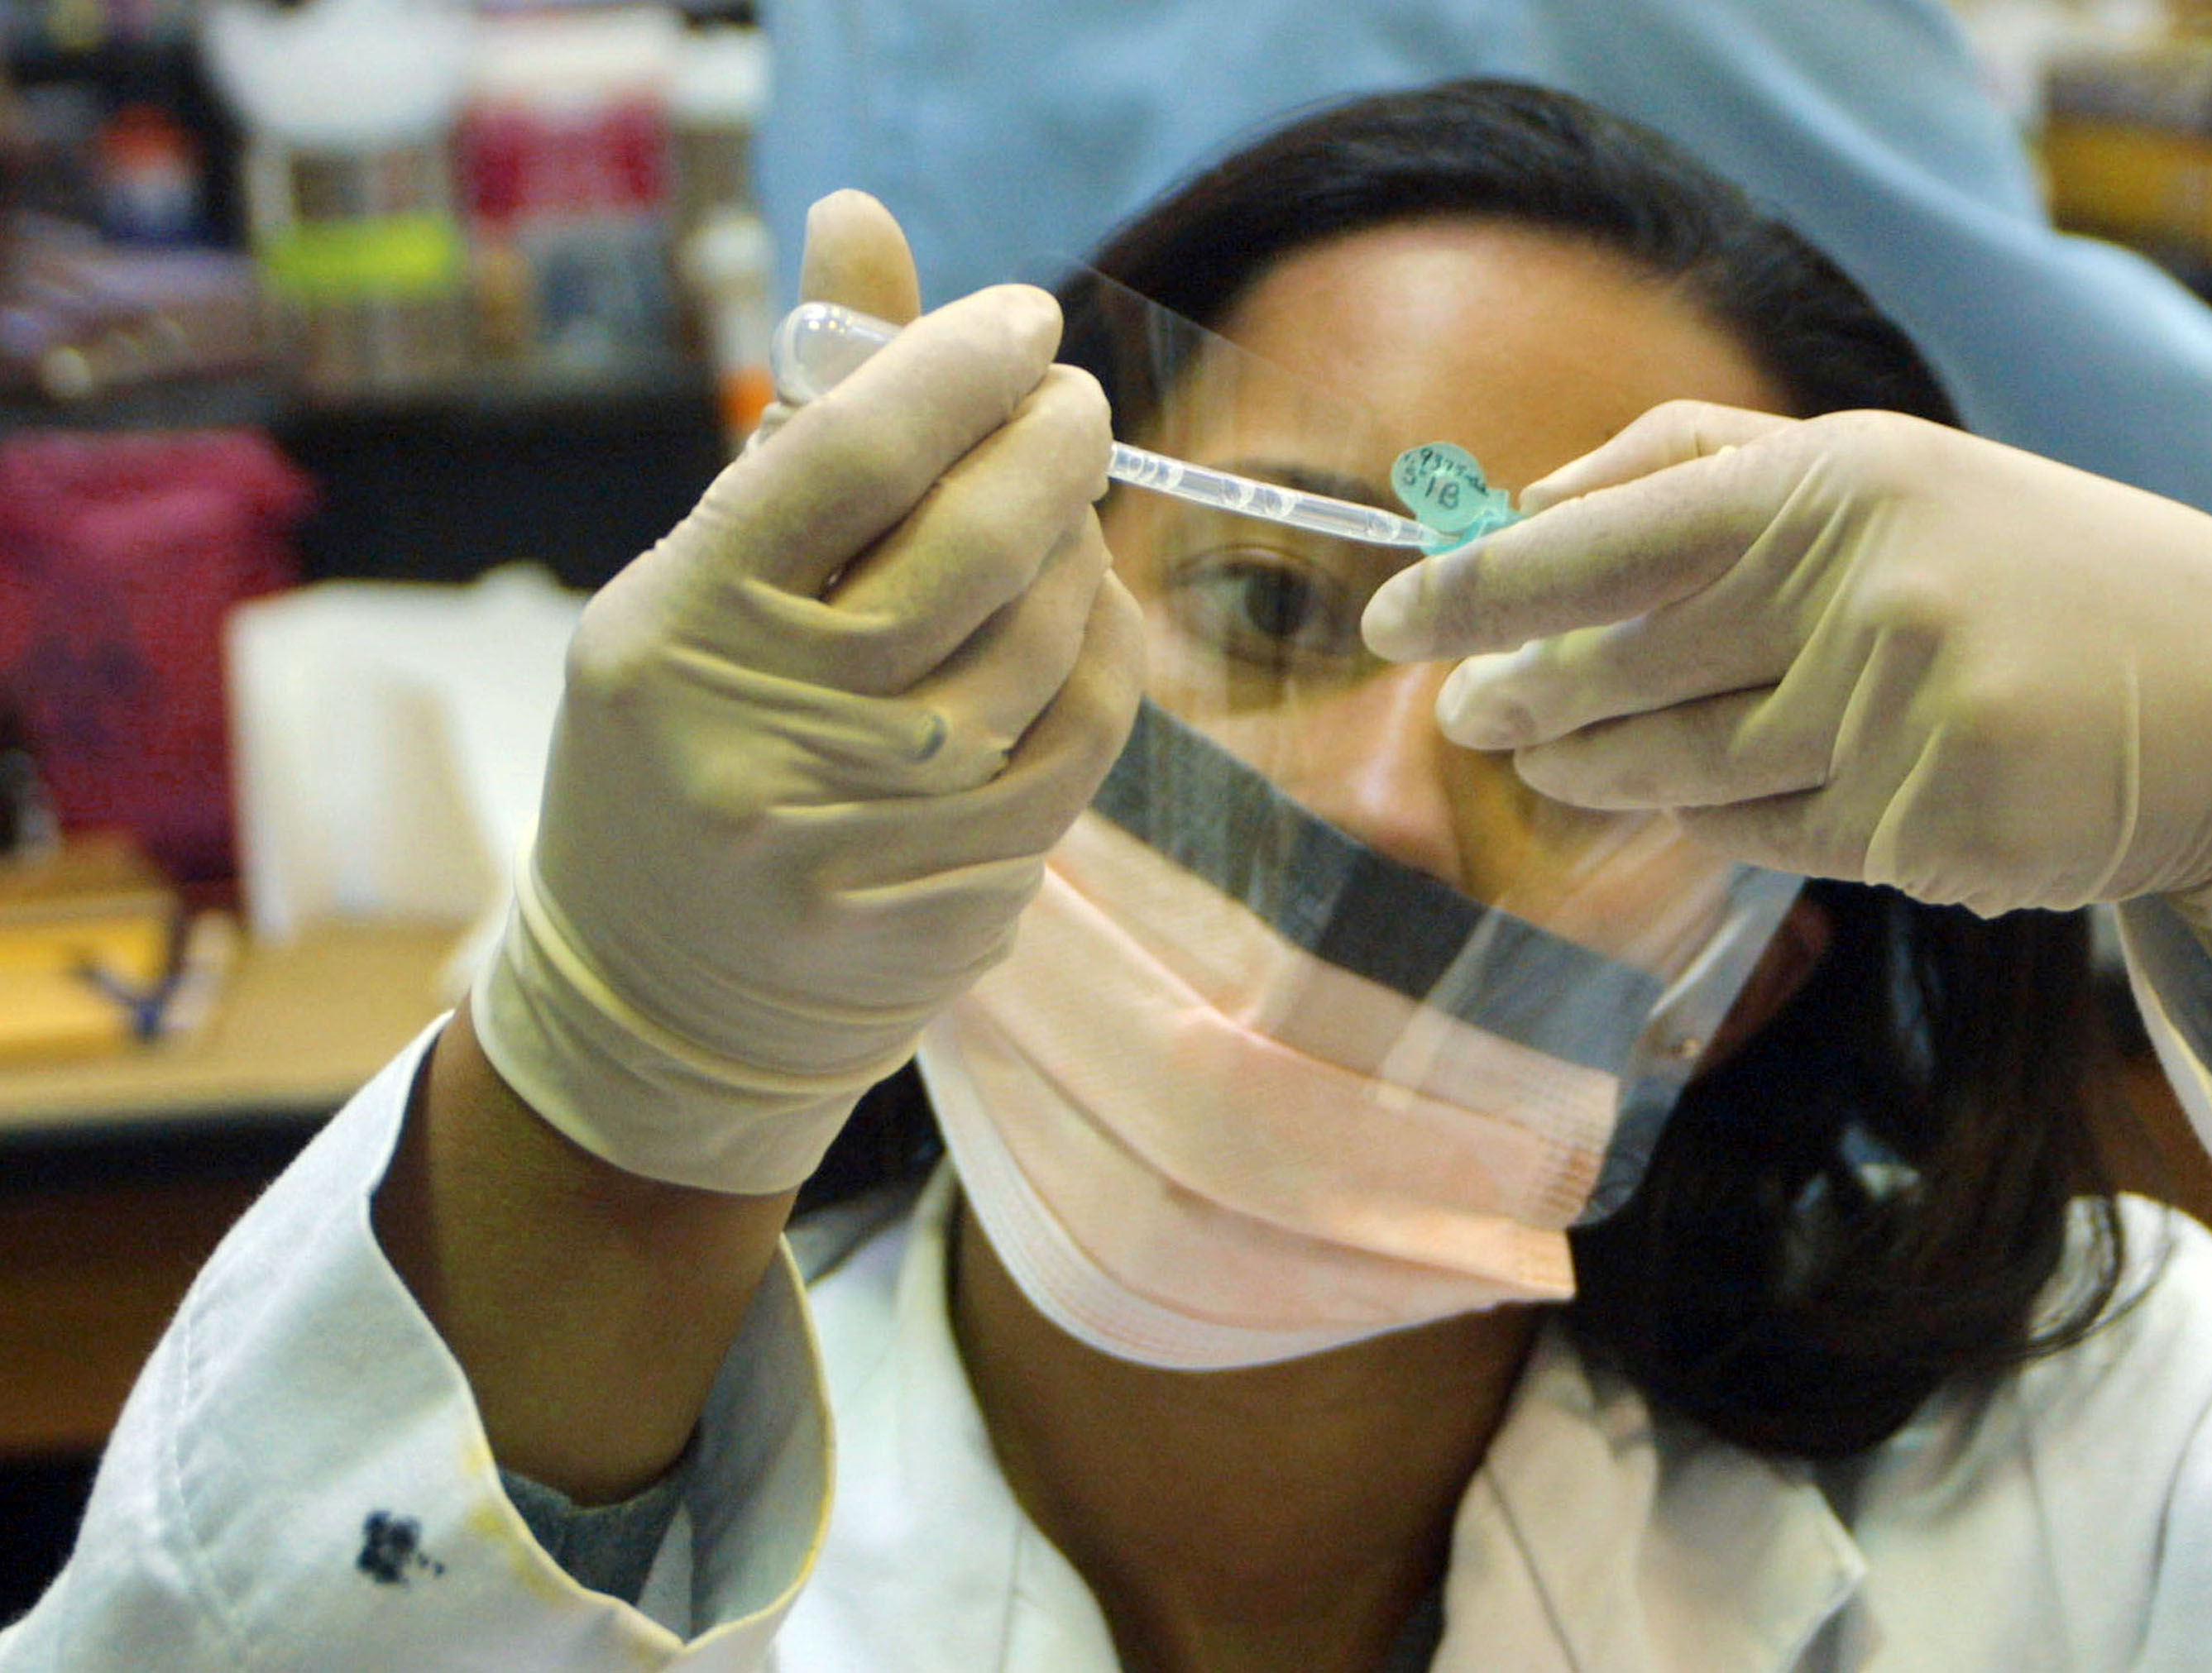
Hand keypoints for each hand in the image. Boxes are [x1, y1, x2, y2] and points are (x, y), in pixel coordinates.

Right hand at [472, 192, 1144, 1191]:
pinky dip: (1107, 654)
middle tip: (1071, 398)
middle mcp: (768, 734)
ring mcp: (871, 832)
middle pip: (971, 549)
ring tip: (1062, 509)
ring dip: (1084, 548)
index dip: (954, 367)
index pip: (842, 458)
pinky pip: (1085, 738)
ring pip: (1050, 642)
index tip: (1024, 319)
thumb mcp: (697, 586)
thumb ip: (798, 422)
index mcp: (679, 630)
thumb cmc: (681, 752)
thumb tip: (865, 220)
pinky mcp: (953, 896)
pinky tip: (1087, 614)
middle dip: (1051, 445)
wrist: (666, 1000)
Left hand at [1362, 405, 2211, 1021]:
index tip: (1393, 619)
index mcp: (1831, 482)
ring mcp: (1896, 717)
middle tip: (1466, 713)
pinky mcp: (1924, 825)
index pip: (1606, 541)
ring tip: (1552, 756)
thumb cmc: (2010, 565)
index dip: (1482, 587)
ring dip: (1593, 768)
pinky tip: (1719, 792)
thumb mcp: (1869, 472)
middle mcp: (1858, 593)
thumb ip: (1689, 471)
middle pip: (1619, 671)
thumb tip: (1516, 512)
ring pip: (1675, 769)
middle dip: (1519, 699)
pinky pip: (1759, 834)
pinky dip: (1721, 817)